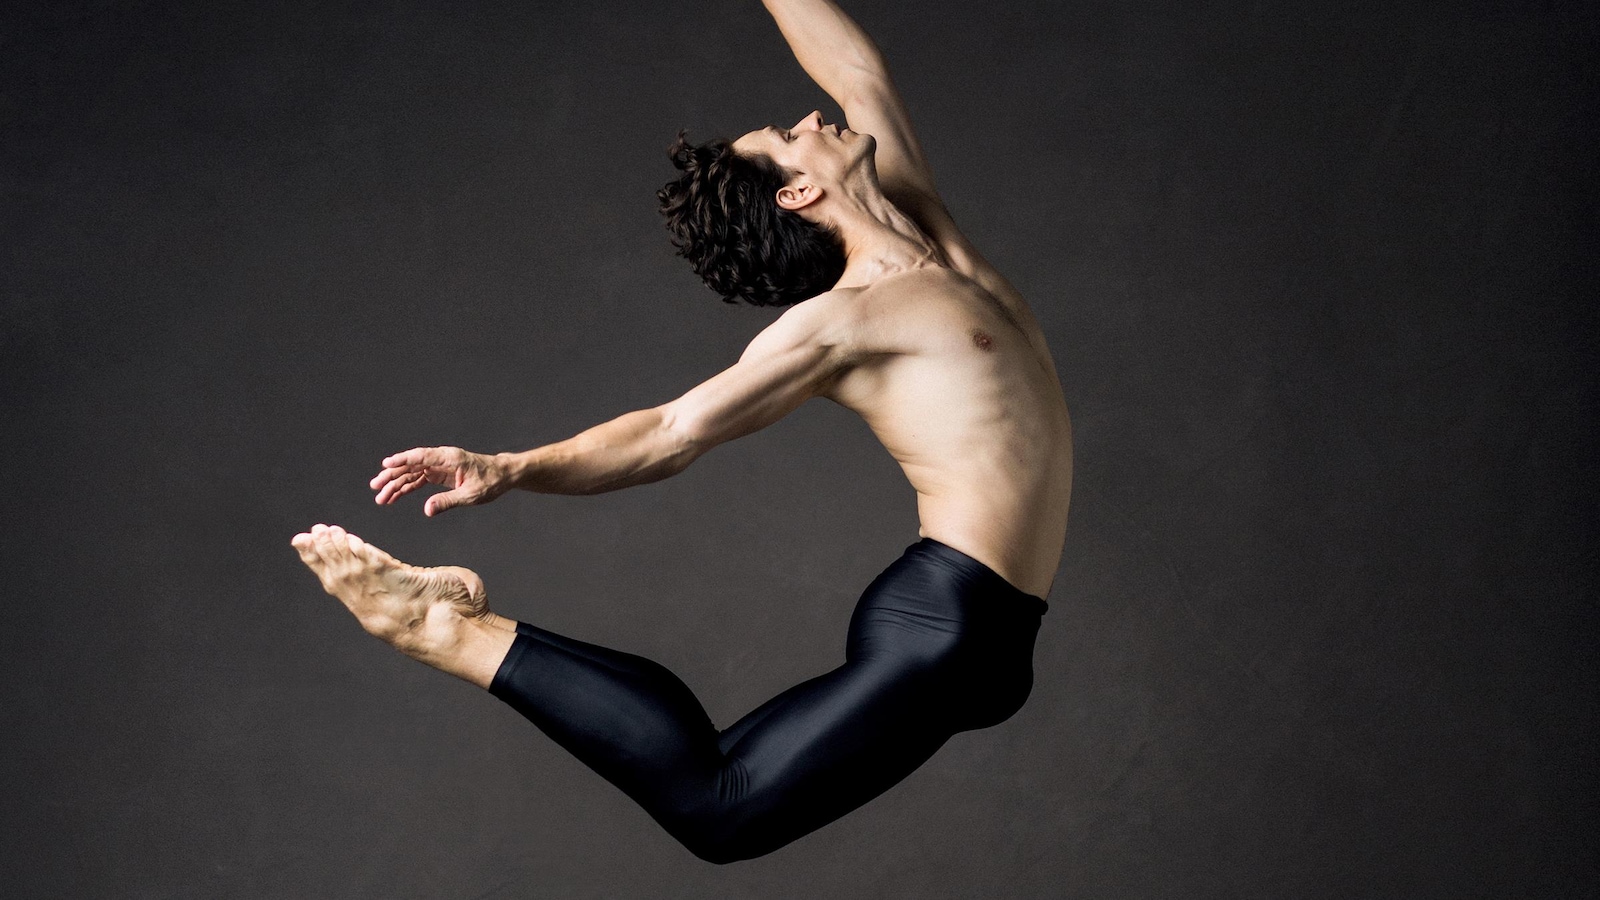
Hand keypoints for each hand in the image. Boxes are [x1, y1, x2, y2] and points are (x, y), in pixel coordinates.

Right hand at [369, 446, 509, 515]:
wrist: (502, 476)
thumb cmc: (490, 482)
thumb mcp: (471, 495)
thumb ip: (448, 501)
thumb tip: (427, 510)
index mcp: (450, 458)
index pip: (421, 456)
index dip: (403, 460)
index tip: (386, 464)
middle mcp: (441, 459)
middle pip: (411, 465)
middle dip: (392, 475)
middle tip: (375, 487)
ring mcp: (438, 466)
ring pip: (412, 473)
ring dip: (396, 484)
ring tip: (381, 498)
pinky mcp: (439, 474)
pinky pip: (418, 480)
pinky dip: (406, 488)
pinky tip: (394, 497)